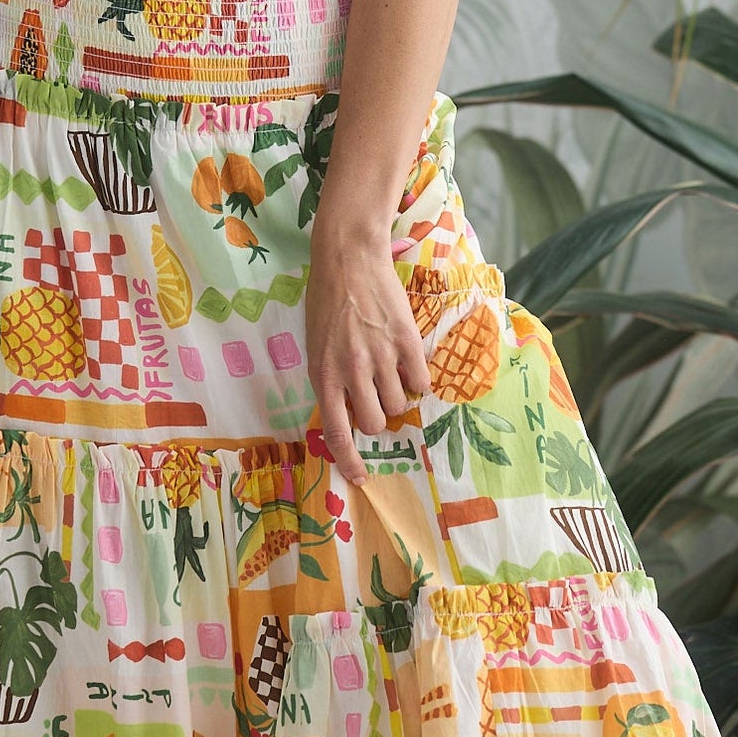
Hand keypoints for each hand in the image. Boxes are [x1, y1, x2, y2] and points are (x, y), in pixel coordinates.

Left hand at [305, 222, 431, 489]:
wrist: (349, 258)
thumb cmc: (326, 301)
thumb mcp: (316, 346)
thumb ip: (331, 380)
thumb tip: (347, 413)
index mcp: (324, 376)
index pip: (338, 433)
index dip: (351, 461)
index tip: (361, 478)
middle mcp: (352, 373)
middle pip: (375, 423)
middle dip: (378, 417)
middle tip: (377, 397)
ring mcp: (381, 358)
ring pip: (400, 405)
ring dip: (398, 397)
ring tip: (390, 372)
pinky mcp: (406, 343)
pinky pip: (421, 383)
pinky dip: (417, 380)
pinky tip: (407, 362)